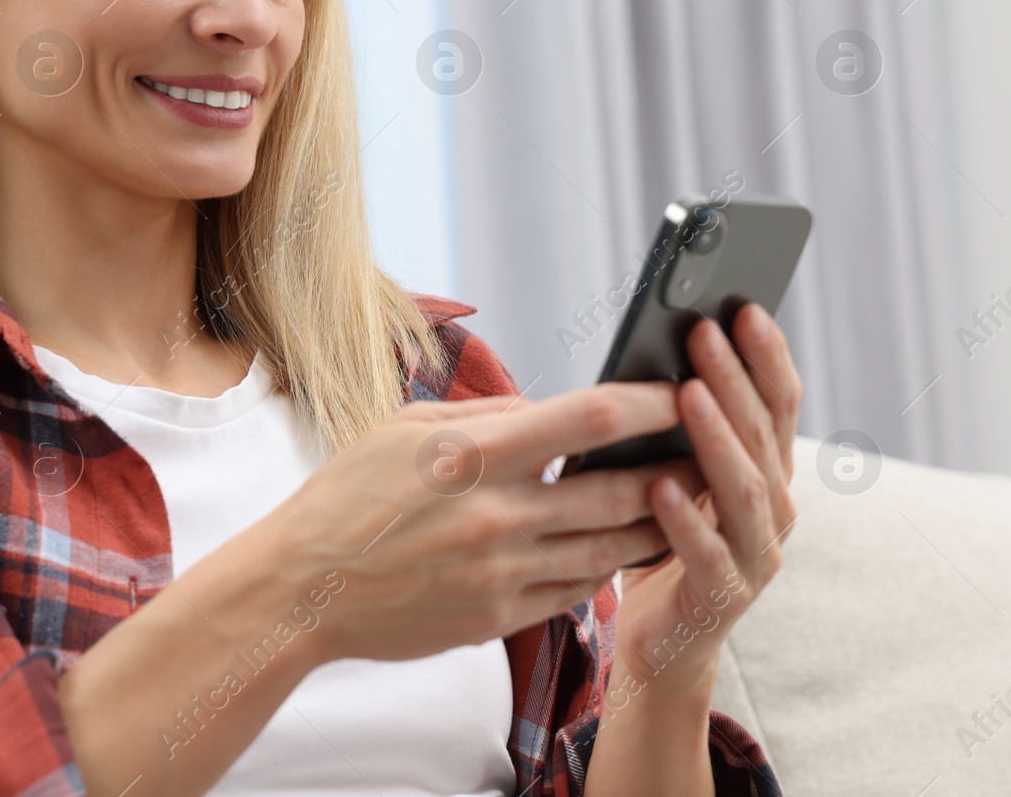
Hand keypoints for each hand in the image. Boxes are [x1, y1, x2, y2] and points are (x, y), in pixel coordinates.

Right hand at [260, 384, 706, 665]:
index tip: (683, 392)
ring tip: (687, 502)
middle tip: (709, 451)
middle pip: (617, 491)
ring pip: (609, 549)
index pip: (588, 420)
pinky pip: (574, 591)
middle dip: (674, 470)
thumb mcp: (405, 428)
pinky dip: (605, 568)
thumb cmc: (347, 496)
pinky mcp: (497, 618)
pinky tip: (624, 549)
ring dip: (655, 525)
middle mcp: (496, 515)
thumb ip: (485, 415)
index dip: (648, 404)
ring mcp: (500, 573)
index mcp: (473, 454)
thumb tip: (547, 408)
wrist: (301, 587)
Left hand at [612, 302, 802, 696]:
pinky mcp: (723, 598)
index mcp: (767, 474)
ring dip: (716, 437)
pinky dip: (686, 519)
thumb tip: (658, 354)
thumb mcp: (678, 476)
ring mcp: (756, 557)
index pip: (779, 405)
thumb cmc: (664, 544)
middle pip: (762, 435)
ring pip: (744, 489)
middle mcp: (774, 511)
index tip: (744, 307)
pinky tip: (659, 487)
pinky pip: (707, 554)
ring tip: (687, 393)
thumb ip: (680, 431)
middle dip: (734, 378)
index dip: (765, 357)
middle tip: (705, 330)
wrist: (665, 642)